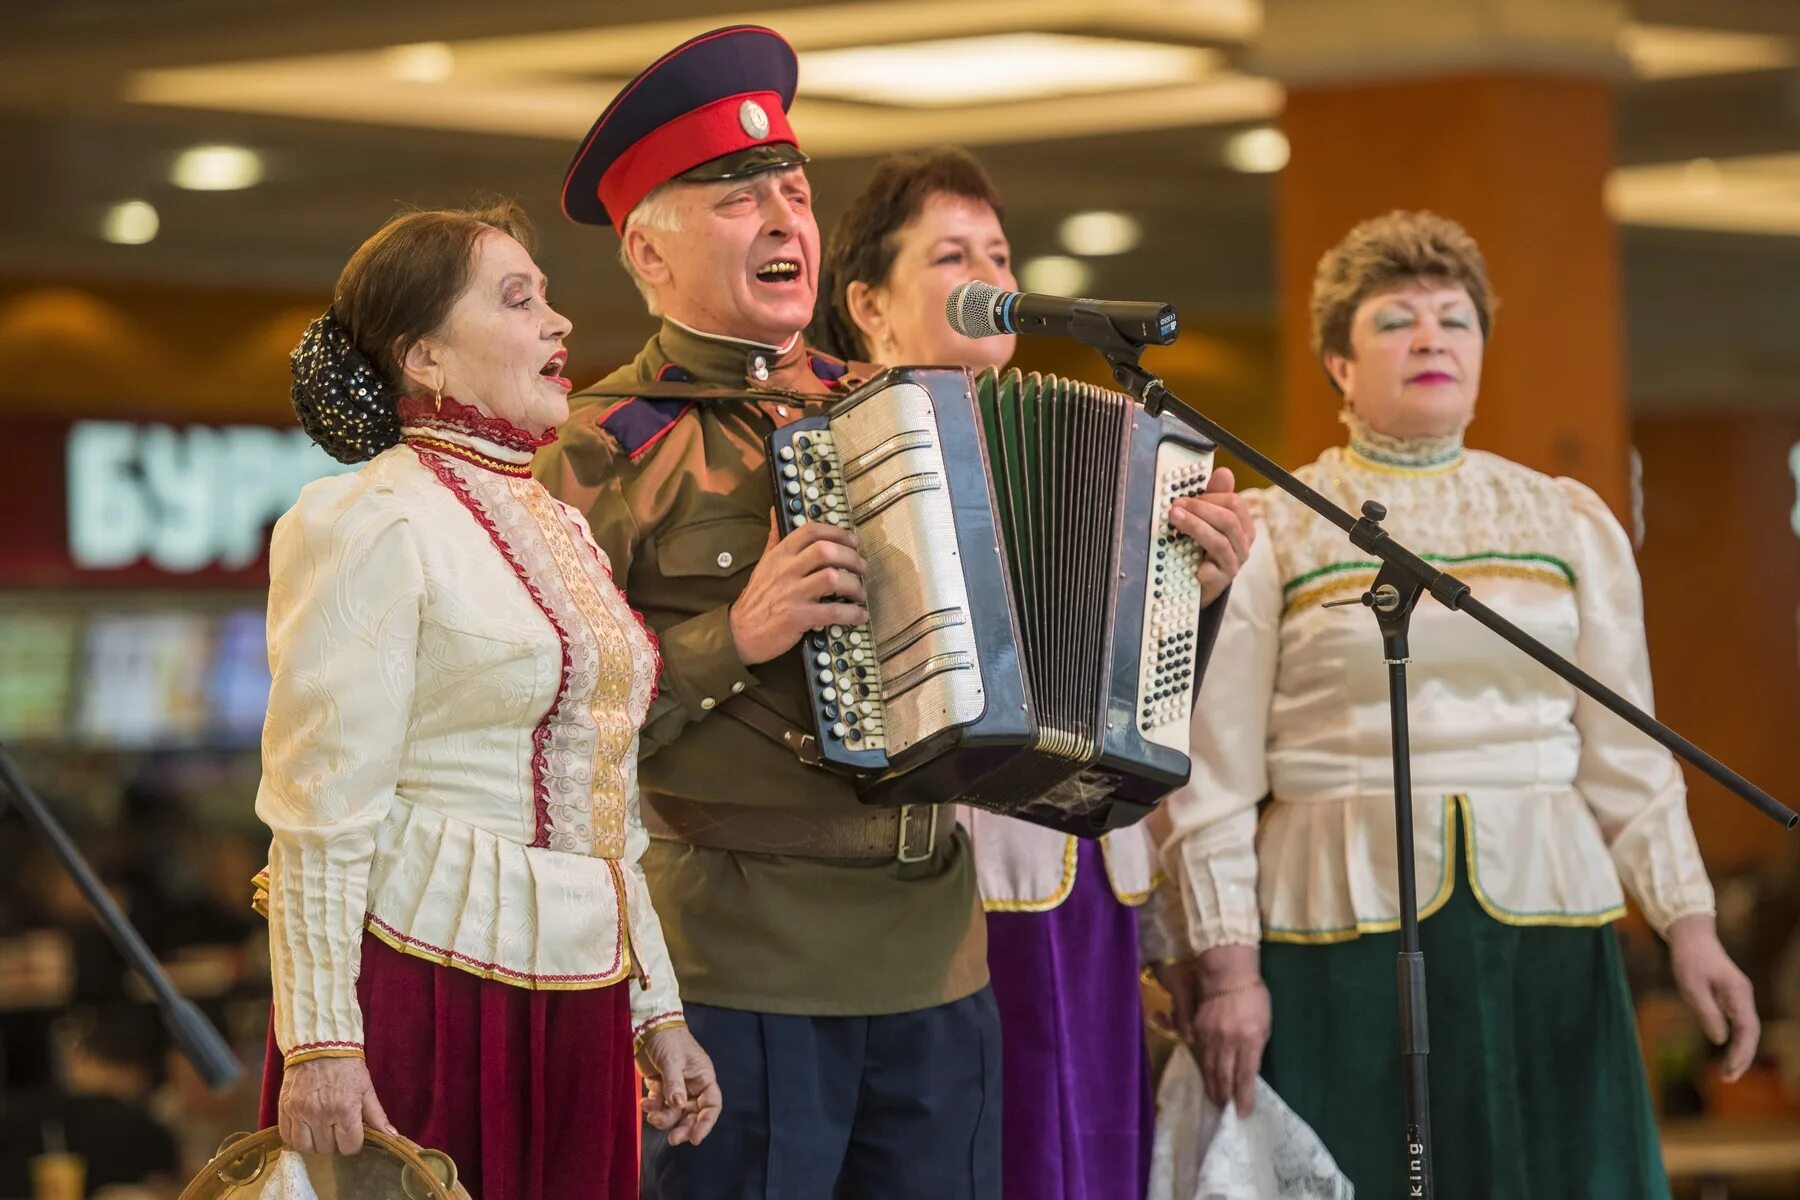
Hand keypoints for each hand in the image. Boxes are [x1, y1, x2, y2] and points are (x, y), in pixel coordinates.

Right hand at [278, 1056, 395, 1155]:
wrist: (321, 1044)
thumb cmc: (347, 1066)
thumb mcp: (366, 1088)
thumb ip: (377, 1116)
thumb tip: (391, 1136)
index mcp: (345, 1110)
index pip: (350, 1147)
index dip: (353, 1142)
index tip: (353, 1132)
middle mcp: (321, 1115)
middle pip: (327, 1149)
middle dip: (335, 1142)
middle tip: (337, 1127)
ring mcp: (300, 1113)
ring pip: (306, 1148)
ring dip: (315, 1143)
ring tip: (321, 1129)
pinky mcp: (284, 1108)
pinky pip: (287, 1137)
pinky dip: (296, 1137)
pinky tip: (305, 1128)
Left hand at [638, 1025, 722, 1146]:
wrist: (647, 1026)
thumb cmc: (667, 1038)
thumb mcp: (672, 1059)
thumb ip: (674, 1083)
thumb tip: (678, 1105)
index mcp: (703, 1077)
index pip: (711, 1104)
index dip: (706, 1123)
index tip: (694, 1138)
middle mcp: (692, 1085)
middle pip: (693, 1114)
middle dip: (683, 1127)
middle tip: (672, 1139)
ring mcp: (676, 1088)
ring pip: (674, 1113)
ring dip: (664, 1118)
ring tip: (651, 1114)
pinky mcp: (660, 1087)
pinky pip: (659, 1105)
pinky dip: (652, 1108)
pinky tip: (644, 1103)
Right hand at [728, 513, 870, 664]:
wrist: (741, 632)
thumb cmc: (757, 598)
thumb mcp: (764, 563)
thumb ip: (774, 538)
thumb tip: (776, 511)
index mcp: (780, 555)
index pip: (810, 531)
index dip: (837, 532)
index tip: (852, 541)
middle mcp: (786, 570)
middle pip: (826, 551)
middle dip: (851, 558)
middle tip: (861, 567)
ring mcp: (792, 593)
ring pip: (832, 578)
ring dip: (854, 585)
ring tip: (860, 593)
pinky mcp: (798, 617)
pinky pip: (832, 611)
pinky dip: (851, 613)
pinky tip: (859, 615)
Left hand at [1169, 466, 1253, 606]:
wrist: (1201, 583)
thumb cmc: (1204, 546)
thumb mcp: (1209, 520)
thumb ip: (1214, 497)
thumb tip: (1224, 472)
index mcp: (1243, 525)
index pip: (1235, 504)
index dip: (1209, 498)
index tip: (1184, 497)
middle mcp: (1243, 543)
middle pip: (1228, 521)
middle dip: (1200, 510)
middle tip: (1175, 507)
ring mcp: (1233, 563)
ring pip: (1219, 542)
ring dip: (1195, 527)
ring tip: (1175, 520)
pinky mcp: (1221, 581)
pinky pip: (1214, 571)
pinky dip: (1203, 567)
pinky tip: (1192, 562)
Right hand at [1170, 944, 1268, 1115]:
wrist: (1227, 974)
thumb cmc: (1254, 998)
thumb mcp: (1264, 1025)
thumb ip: (1255, 1049)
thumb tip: (1248, 1071)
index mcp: (1250, 1040)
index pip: (1246, 1077)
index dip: (1244, 1098)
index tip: (1244, 1113)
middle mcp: (1228, 1042)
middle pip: (1224, 1077)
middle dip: (1226, 1097)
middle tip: (1226, 1111)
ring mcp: (1210, 1037)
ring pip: (1209, 1069)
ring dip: (1213, 1087)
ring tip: (1215, 1100)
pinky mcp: (1197, 1030)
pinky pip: (1200, 1055)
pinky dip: (1204, 1070)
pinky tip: (1207, 1078)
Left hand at [1667, 913, 1759, 1081]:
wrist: (1690, 936)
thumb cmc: (1689, 959)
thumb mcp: (1692, 987)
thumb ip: (1707, 1013)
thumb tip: (1719, 1040)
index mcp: (1738, 994)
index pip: (1747, 1031)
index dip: (1741, 1053)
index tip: (1730, 1071)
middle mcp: (1744, 997)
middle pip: (1750, 1034)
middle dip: (1742, 1058)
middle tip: (1728, 1079)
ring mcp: (1739, 997)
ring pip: (1746, 1030)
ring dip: (1739, 1052)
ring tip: (1727, 1074)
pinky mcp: (1730, 998)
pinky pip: (1738, 1024)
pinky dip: (1735, 1041)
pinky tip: (1726, 1054)